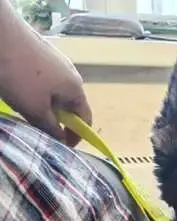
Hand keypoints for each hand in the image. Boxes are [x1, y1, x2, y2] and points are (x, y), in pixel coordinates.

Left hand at [0, 3, 91, 145]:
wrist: (0, 35)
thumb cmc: (21, 77)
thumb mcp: (36, 111)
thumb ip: (52, 129)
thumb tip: (62, 141)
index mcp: (76, 89)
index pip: (86, 120)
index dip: (76, 136)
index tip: (63, 146)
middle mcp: (72, 74)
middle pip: (71, 105)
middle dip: (60, 120)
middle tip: (42, 128)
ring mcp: (58, 60)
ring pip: (57, 91)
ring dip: (48, 104)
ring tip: (29, 108)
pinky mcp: (44, 52)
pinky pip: (47, 78)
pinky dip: (40, 90)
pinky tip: (23, 89)